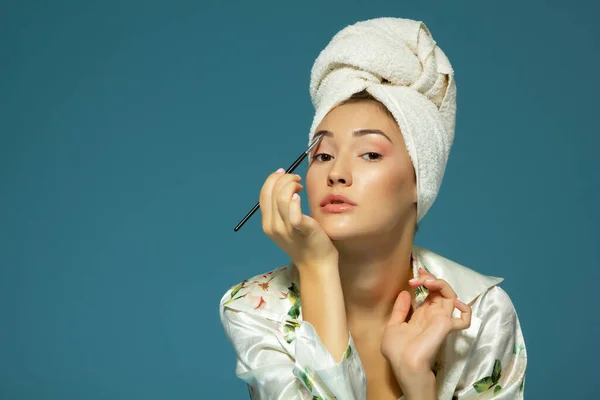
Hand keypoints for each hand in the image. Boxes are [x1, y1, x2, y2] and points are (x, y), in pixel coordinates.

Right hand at [259, 169, 337, 270]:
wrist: (316, 264)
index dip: (273, 179)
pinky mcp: (301, 229)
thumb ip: (282, 210)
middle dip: (284, 178)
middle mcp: (272, 226)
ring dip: (291, 184)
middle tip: (297, 179)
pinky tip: (300, 196)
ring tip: (300, 185)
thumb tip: (285, 186)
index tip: (285, 173)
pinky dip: (294, 201)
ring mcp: (286, 229)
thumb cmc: (305, 242)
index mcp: (267, 223)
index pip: (264, 193)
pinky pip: (292, 213)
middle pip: (272, 192)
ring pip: (281, 197)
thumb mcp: (286, 226)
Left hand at [381, 268, 471, 384]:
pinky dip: (465, 310)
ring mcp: (441, 319)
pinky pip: (464, 319)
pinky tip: (454, 302)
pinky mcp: (446, 326)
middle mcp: (433, 315)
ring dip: (441, 284)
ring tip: (427, 282)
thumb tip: (406, 293)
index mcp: (422, 315)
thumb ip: (400, 310)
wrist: (403, 364)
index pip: (429, 293)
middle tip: (419, 277)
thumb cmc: (397, 350)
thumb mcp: (393, 326)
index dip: (425, 280)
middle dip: (431, 278)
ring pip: (451, 296)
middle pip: (440, 291)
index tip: (417, 272)